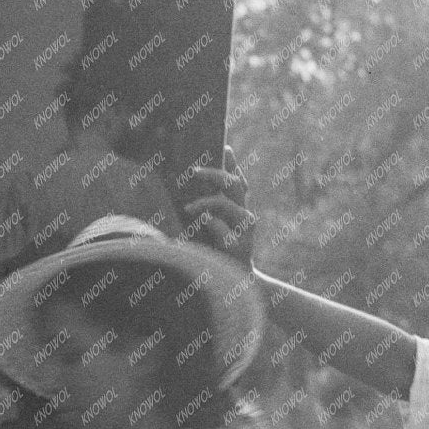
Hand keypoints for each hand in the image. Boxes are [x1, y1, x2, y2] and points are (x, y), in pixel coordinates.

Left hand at [180, 147, 256, 266]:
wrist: (235, 282)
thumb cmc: (217, 252)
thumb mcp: (209, 227)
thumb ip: (203, 209)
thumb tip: (184, 188)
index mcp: (238, 207)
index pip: (237, 179)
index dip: (232, 162)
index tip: (224, 146)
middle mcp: (244, 215)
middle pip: (235, 185)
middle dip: (215, 174)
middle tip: (194, 171)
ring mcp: (245, 230)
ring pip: (229, 205)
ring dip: (207, 203)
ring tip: (189, 207)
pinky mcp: (241, 247)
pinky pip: (225, 231)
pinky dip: (212, 225)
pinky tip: (201, 222)